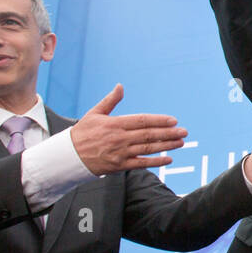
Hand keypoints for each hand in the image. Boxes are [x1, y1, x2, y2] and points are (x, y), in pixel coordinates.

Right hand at [70, 84, 186, 174]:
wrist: (68, 156)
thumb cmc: (82, 134)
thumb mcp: (94, 113)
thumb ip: (110, 101)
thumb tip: (120, 86)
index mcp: (114, 124)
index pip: (142, 121)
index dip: (159, 120)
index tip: (173, 120)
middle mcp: (119, 138)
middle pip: (149, 135)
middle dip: (168, 133)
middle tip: (183, 132)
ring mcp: (120, 153)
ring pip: (148, 148)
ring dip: (166, 145)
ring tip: (180, 142)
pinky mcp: (119, 166)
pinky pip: (141, 164)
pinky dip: (156, 162)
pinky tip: (168, 158)